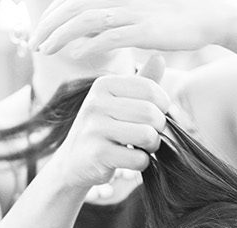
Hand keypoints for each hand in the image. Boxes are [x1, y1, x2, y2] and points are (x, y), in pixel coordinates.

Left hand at [31, 0, 236, 58]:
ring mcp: (131, 14)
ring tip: (45, 50)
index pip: (73, 1)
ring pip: (85, 20)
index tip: (39, 33)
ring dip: (61, 35)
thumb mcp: (138, 17)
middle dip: (48, 26)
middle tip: (33, 45)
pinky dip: (89, 45)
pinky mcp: (144, 30)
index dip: (52, 16)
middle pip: (72, 8)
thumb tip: (90, 34)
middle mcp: (120, 0)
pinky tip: (74, 56)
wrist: (209, 17)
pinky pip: (110, 36)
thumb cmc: (175, 20)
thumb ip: (113, 23)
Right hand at [44, 56, 169, 189]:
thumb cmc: (104, 128)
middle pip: (150, 113)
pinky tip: (129, 160)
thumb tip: (160, 56)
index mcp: (104, 85)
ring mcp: (94, 128)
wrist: (74, 162)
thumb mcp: (119, 101)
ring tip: (141, 146)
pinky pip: (138, 158)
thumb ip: (142, 82)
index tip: (154, 116)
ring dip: (151, 146)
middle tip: (149, 135)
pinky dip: (141, 163)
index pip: (150, 89)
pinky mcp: (97, 154)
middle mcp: (96, 103)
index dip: (163, 106)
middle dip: (158, 128)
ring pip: (147, 135)